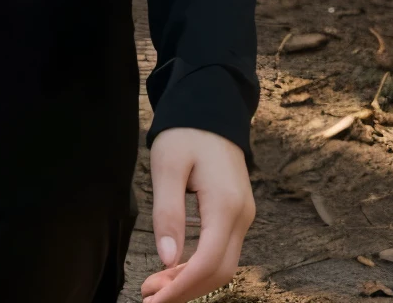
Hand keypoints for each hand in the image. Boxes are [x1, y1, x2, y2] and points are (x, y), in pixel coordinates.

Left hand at [141, 127, 254, 302]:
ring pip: (223, 264)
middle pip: (220, 271)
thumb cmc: (186, 132)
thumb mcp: (168, 165)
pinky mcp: (236, 214)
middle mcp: (241, 215)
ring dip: (192, 281)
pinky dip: (200, 266)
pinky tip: (176, 269)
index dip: (182, 287)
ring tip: (158, 286)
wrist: (210, 108)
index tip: (155, 299)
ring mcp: (243, 215)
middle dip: (186, 290)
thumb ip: (168, 212)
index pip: (208, 262)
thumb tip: (167, 259)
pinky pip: (222, 250)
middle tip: (150, 296)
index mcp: (225, 204)